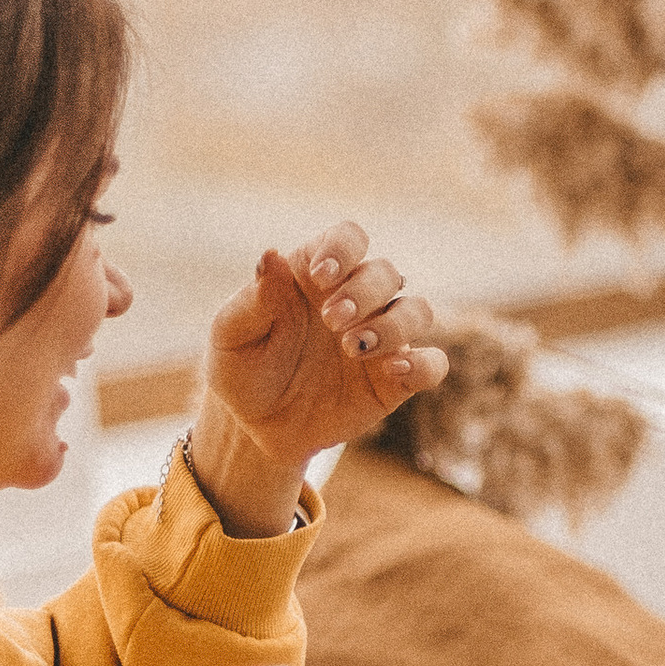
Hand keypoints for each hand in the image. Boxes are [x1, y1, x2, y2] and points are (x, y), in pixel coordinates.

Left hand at [187, 224, 447, 536]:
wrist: (256, 427)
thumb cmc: (243, 369)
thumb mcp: (232, 335)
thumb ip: (253, 299)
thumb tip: (269, 255)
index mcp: (318, 275)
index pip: (349, 238)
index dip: (343, 249)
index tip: (320, 276)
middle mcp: (358, 300)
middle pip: (386, 273)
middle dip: (363, 293)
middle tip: (331, 320)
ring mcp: (382, 338)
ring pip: (417, 311)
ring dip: (393, 324)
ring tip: (353, 347)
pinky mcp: (396, 380)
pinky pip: (432, 364)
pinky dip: (423, 364)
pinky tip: (394, 370)